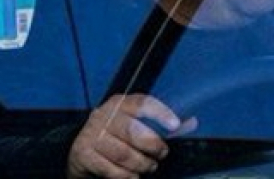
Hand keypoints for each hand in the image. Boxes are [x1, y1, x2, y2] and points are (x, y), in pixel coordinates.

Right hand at [67, 94, 194, 178]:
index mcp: (120, 103)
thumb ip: (161, 122)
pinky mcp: (83, 154)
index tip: (175, 125)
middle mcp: (104, 115)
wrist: (81, 148)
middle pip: (133, 130)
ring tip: (149, 166)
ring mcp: (91, 135)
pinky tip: (133, 176)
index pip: (142, 104)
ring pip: (123, 153)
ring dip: (141, 164)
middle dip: (152, 145)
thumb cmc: (116, 134)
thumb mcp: (136, 122)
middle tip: (162, 153)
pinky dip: (126, 175)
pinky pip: (110, 169)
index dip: (160, 113)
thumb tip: (191, 123)